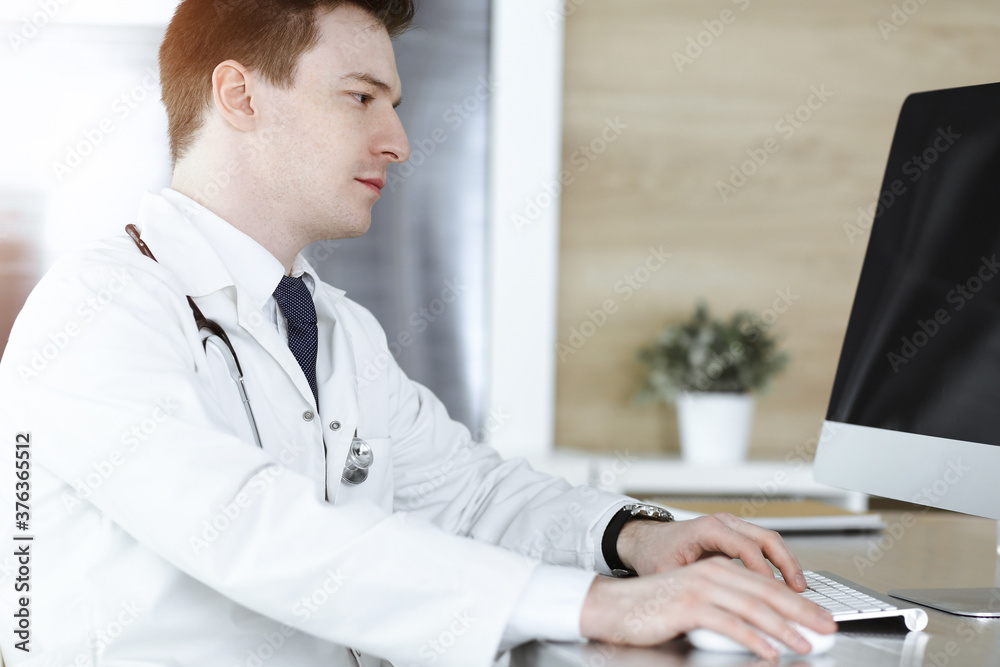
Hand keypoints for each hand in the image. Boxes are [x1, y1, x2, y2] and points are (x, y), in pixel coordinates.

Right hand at [580, 557, 836, 659]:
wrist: (612, 605)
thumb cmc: (652, 609)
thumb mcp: (695, 605)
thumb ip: (726, 610)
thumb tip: (763, 631)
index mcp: (716, 569)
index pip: (766, 586)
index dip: (797, 602)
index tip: (820, 618)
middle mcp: (712, 573)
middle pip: (767, 593)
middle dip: (802, 611)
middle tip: (828, 627)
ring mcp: (700, 588)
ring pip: (753, 607)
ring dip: (785, 628)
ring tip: (806, 644)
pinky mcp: (688, 606)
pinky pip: (729, 623)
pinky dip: (753, 638)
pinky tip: (770, 651)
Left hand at [617, 512, 807, 591]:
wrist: (647, 541)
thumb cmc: (655, 555)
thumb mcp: (668, 574)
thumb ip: (689, 587)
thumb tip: (707, 610)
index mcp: (707, 529)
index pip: (745, 547)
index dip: (762, 571)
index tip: (772, 593)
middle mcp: (722, 523)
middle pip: (766, 538)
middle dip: (787, 564)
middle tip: (799, 590)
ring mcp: (731, 527)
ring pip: (769, 539)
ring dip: (787, 563)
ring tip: (799, 589)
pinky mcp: (735, 535)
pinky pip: (763, 545)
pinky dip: (778, 562)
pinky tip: (786, 583)